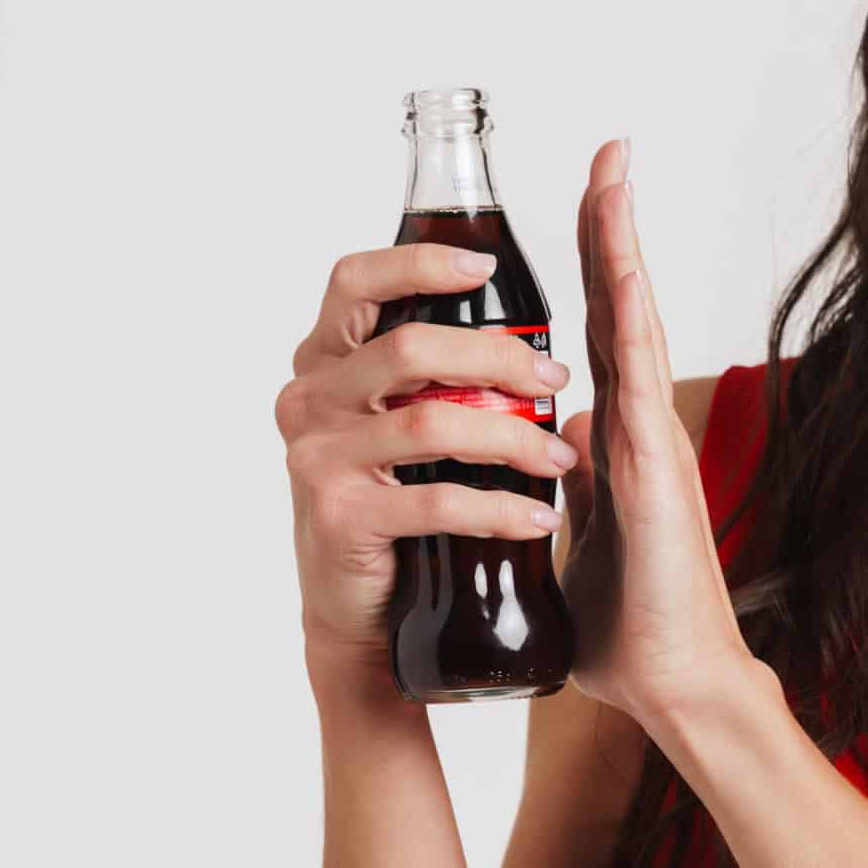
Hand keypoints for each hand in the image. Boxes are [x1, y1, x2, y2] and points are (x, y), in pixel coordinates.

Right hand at [275, 245, 580, 684]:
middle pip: (410, 348)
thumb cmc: (394, 496)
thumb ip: (435, 373)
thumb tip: (533, 342)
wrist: (358, 604)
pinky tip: (538, 516)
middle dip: (497, 358)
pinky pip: (437, 501)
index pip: (355, 281)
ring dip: (511, 437)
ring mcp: (318, 458)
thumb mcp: (401, 420)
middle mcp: (310, 399)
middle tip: (554, 381)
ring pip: (432, 424)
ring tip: (558, 456)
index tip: (485, 267)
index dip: (419, 263)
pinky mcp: (340, 518)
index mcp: (325, 360)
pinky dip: (499, 507)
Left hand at [554, 138, 766, 725]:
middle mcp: (640, 423)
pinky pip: (638, 372)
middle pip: (621, 305)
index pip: (601, 332)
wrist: (673, 686)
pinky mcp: (652, 465)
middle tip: (609, 149)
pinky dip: (632, 312)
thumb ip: (571, 490)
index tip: (590, 201)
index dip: (595, 267)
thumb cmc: (629, 629)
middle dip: (612, 225)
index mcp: (618, 438)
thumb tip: (553, 445)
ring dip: (621, 243)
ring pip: (634, 320)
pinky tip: (624, 262)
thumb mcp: (579, 540)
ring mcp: (651, 437)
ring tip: (613, 170)